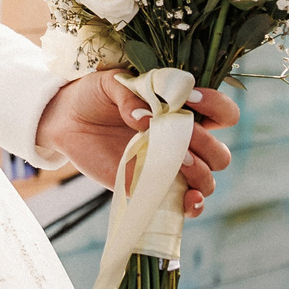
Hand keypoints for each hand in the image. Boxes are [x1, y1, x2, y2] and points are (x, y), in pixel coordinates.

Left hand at [35, 72, 239, 218]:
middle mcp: (182, 140)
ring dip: (200, 173)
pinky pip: (185, 204)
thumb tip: (144, 120)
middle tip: (177, 135)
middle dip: (205, 144)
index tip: (191, 99)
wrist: (67, 119)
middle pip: (219, 153)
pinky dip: (194, 205)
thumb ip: (130, 95)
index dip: (216, 106)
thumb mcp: (111, 83)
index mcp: (183, 111)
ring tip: (176, 161)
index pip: (222, 112)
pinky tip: (187, 198)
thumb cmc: (94, 94)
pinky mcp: (152, 187)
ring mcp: (169, 166)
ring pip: (207, 179)